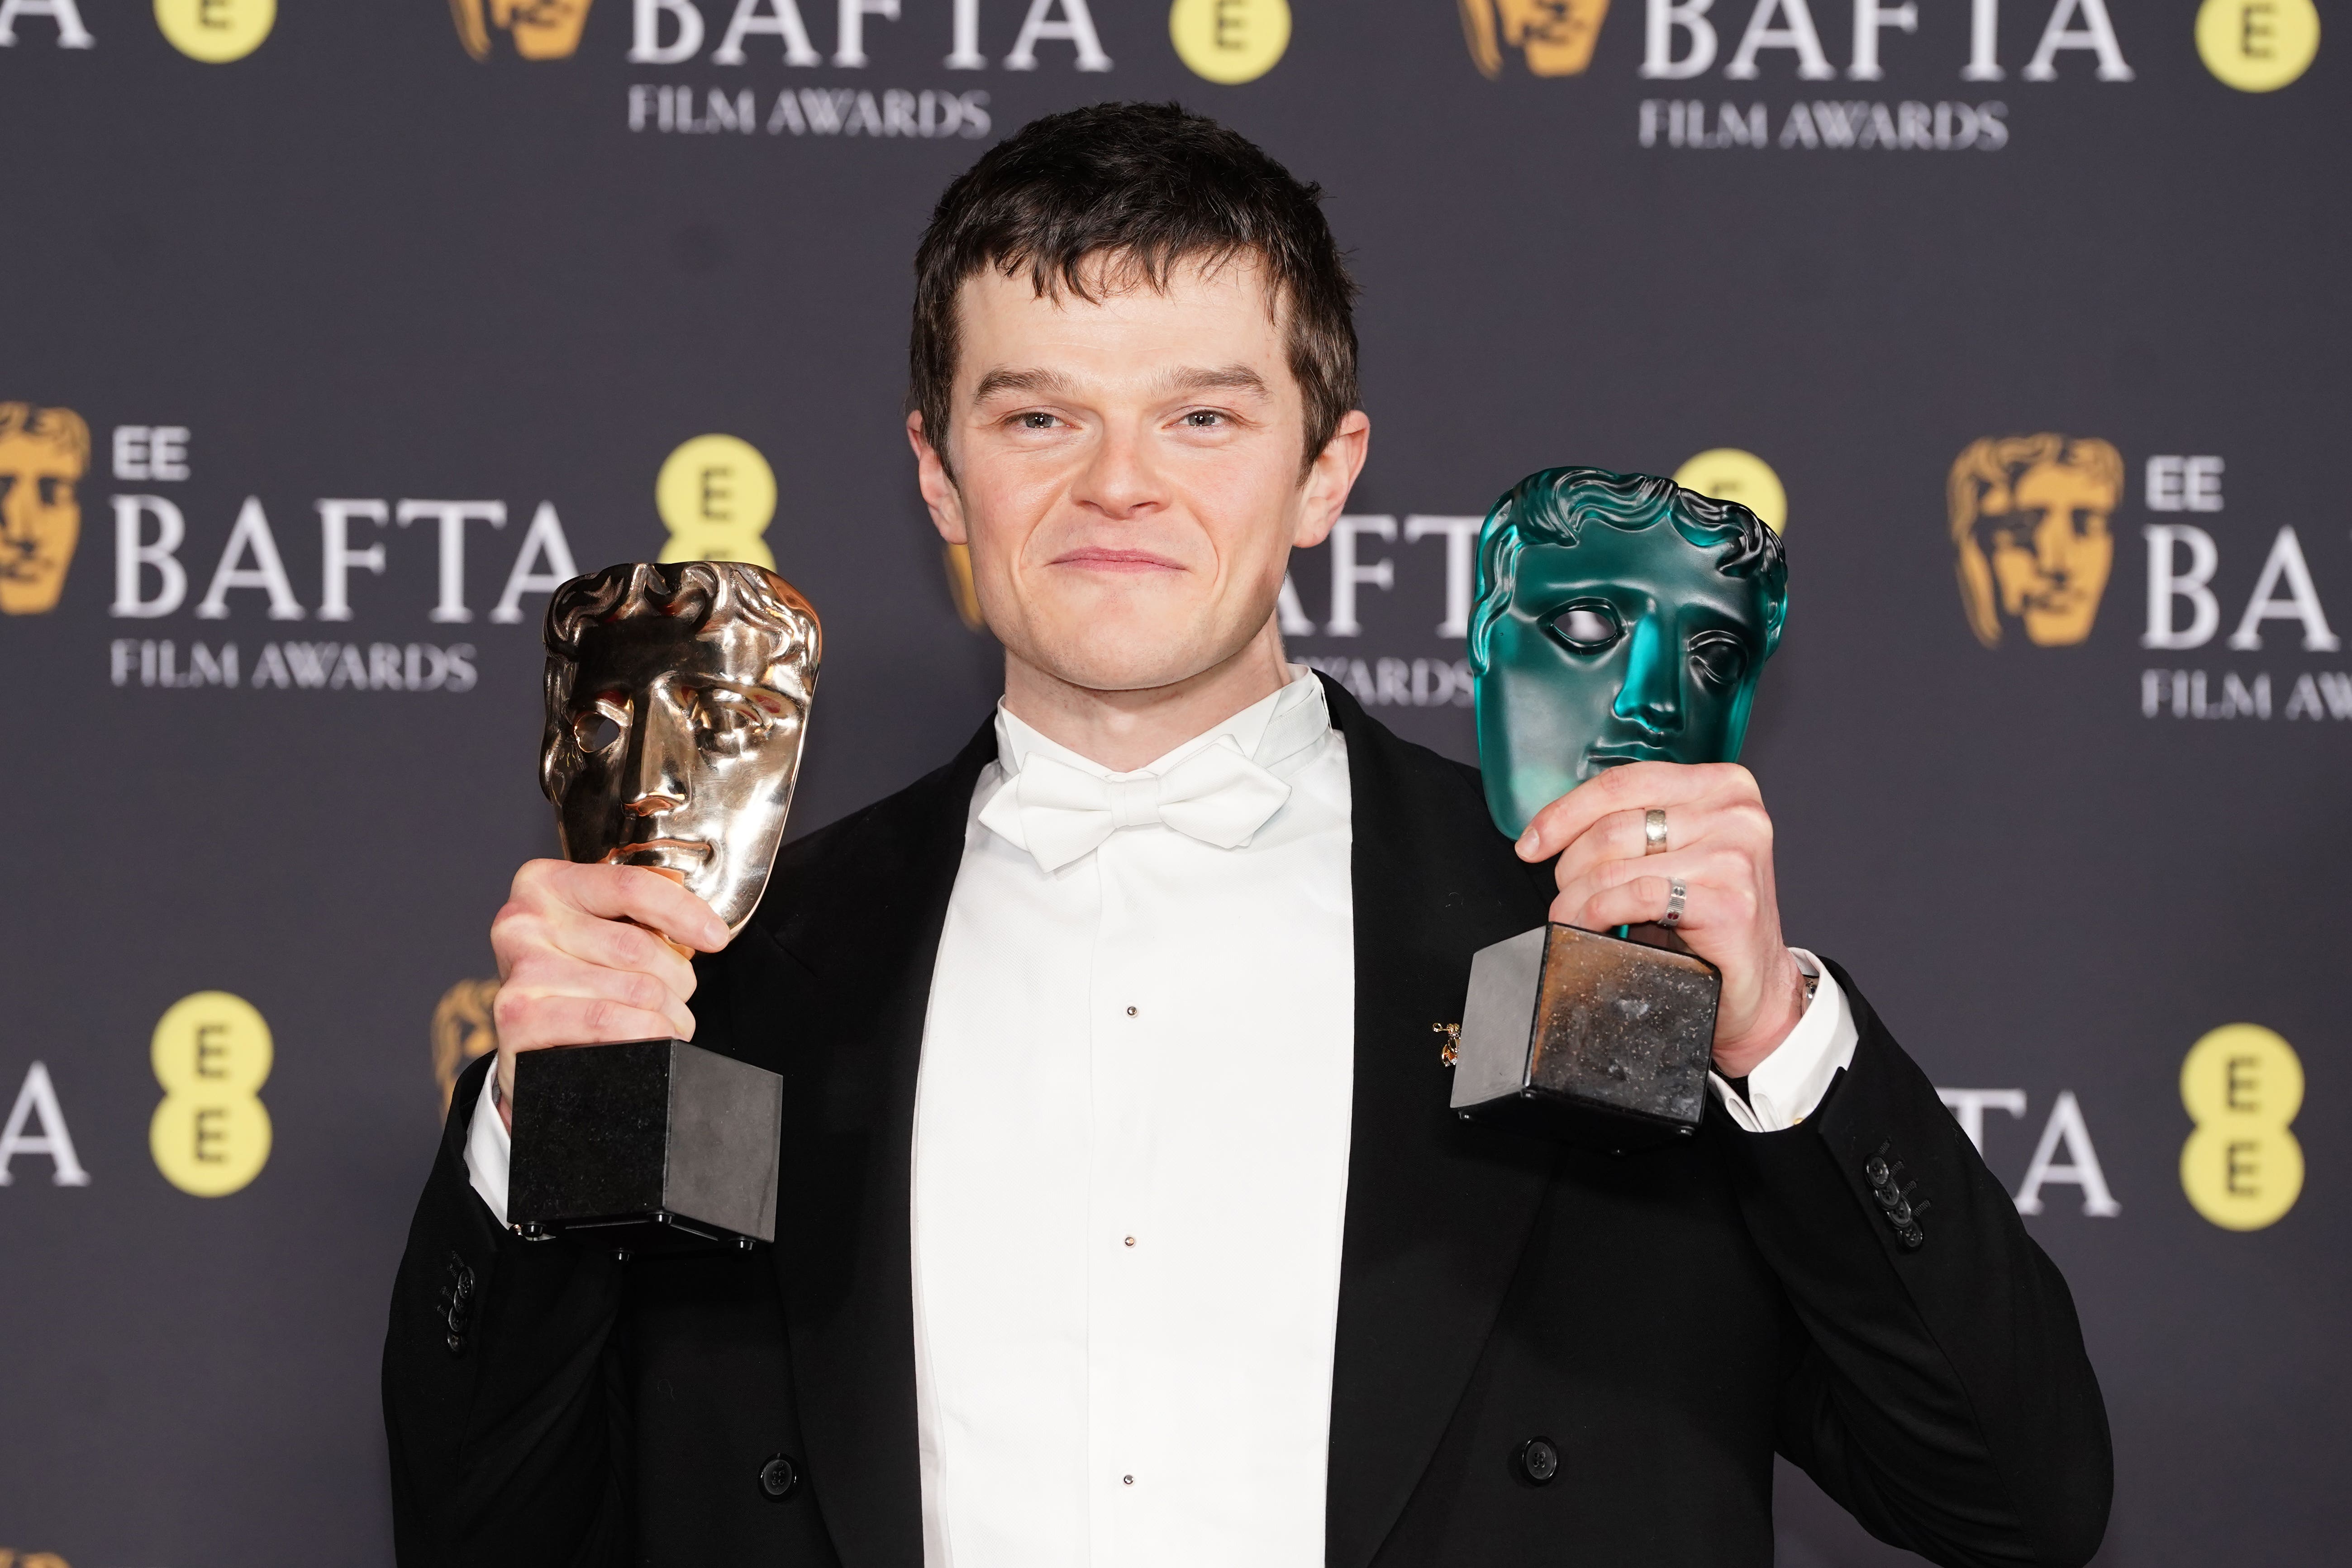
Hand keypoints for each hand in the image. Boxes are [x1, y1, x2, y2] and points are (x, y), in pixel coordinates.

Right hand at [486, 860, 732, 1126]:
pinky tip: (649, 1042)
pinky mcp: (518, 1019)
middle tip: (680, 998)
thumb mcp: (597, 930)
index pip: (631, 886)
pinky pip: (606, 1023)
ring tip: (668, 1025)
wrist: (523, 1040)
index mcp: (546, 884)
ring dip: (667, 1016)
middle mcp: (523, 921)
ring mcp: (519, 971)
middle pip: (637, 946)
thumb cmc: (572, 977)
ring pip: (633, 990)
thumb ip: (637, 915)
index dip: (684, 913)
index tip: (716, 938)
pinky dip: (643, 1037)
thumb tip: (702, 928)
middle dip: (678, 980)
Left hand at [1514, 761, 1805, 1078]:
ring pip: (1617, 865)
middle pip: (1613, 826)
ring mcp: (1734, 856)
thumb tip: (1557, 828)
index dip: (1565, 812)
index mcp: (1720, 785)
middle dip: (1569, 866)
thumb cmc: (1709, 917)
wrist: (1755, 985)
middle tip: (1561, 895)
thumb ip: (1636, 827)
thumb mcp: (1674, 853)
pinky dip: (1600, 913)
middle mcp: (1734, 812)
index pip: (1623, 783)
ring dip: (1575, 898)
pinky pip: (1638, 897)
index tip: (1532, 842)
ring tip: (1569, 917)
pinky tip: (1592, 927)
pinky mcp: (1729, 902)